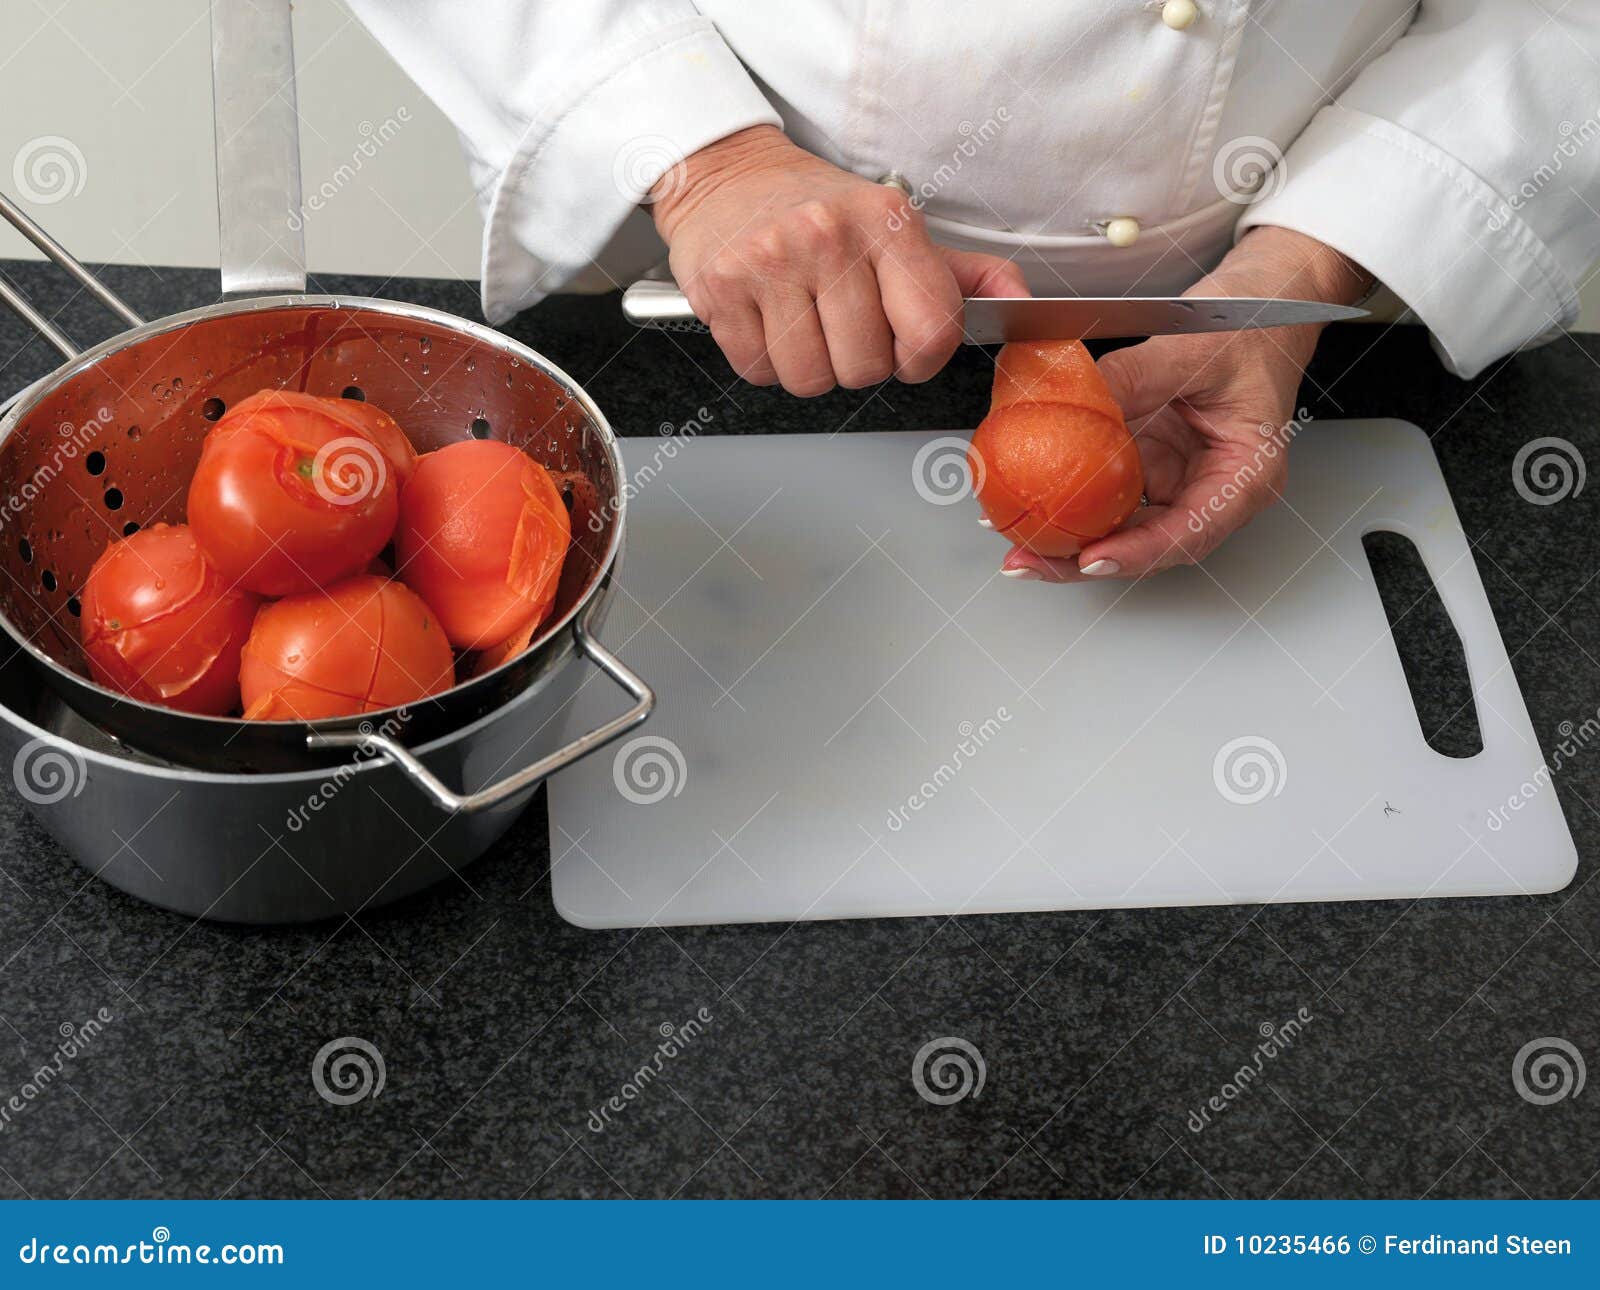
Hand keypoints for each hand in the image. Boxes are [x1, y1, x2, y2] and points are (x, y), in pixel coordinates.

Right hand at [650, 126, 1027, 395]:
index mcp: (887, 222)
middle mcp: (829, 236)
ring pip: (811, 380)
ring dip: (810, 367)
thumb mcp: (896, 227)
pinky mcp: (722, 288)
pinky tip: (766, 320)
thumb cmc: (819, 208)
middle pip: (866, 368)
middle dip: (857, 362)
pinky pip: (760, 372)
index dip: (921, 359)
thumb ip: (962, 274)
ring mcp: (770, 262)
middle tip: (840, 323)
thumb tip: (1023, 303)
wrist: (726, 175)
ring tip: (802, 321)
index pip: (932, 331)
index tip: (904, 347)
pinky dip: (765, 361)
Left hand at [1002, 226, 1371, 581]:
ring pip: (1123, 530)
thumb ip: (1134, 378)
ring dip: (1069, 541)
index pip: (1190, 532)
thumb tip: (1077, 400)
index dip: (1138, 552)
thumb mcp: (1191, 349)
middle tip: (1027, 562)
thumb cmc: (1248, 328)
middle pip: (1147, 546)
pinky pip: (1109, 495)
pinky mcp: (1150, 467)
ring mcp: (1177, 482)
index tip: (1091, 559)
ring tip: (1018, 547)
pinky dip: (1071, 504)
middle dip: (1083, 562)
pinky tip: (1029, 508)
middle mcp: (1211, 491)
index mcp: (1245, 476)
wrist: (1256, 308)